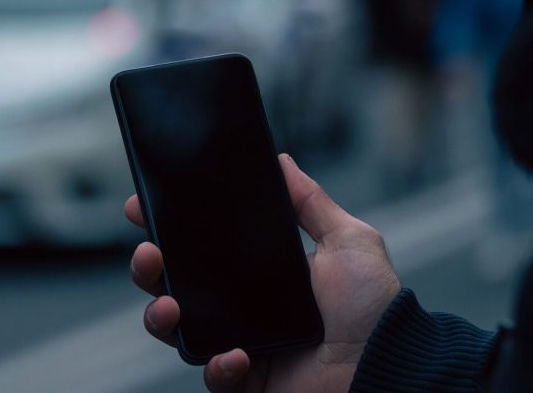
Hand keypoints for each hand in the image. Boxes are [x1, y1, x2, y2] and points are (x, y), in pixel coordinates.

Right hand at [125, 154, 401, 391]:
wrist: (390, 365)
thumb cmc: (375, 307)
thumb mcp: (347, 240)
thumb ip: (311, 202)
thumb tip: (283, 161)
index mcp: (256, 270)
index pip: (197, 245)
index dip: (166, 226)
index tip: (143, 205)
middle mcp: (238, 305)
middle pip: (172, 284)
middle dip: (147, 267)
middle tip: (149, 252)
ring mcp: (236, 343)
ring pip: (174, 330)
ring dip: (159, 315)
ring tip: (170, 305)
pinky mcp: (243, 381)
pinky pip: (211, 375)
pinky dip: (216, 366)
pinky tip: (236, 355)